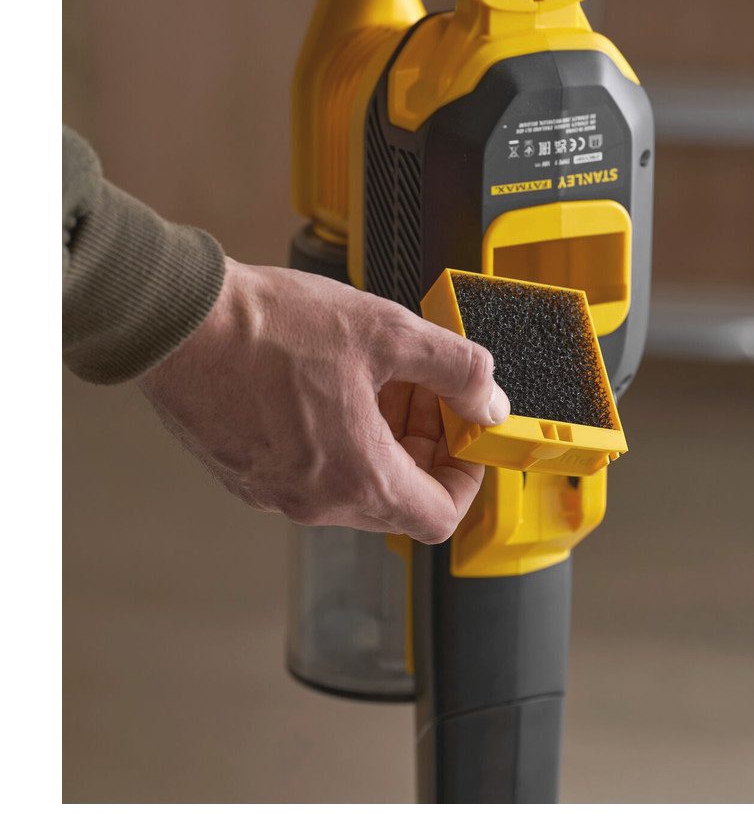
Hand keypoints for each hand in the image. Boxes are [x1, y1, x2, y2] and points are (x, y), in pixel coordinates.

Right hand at [138, 258, 509, 543]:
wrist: (179, 320)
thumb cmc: (272, 327)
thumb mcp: (389, 333)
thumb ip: (456, 368)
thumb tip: (490, 400)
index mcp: (358, 479)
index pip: (439, 516)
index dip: (466, 478)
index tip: (465, 438)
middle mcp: (316, 502)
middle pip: (397, 499)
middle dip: (425, 447)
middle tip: (425, 394)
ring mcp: (275, 493)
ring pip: (355, 485)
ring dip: (383, 442)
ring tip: (380, 380)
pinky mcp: (246, 475)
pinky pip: (313, 474)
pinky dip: (340, 443)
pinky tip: (334, 387)